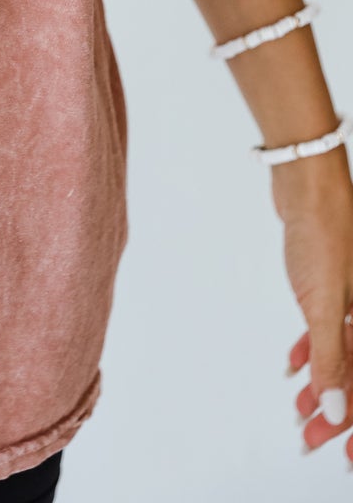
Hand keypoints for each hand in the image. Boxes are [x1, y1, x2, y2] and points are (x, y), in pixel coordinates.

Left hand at [275, 150, 352, 462]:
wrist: (307, 183)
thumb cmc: (325, 231)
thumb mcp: (327, 303)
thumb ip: (330, 360)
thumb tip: (336, 412)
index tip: (345, 456)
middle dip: (336, 411)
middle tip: (310, 437)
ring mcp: (351, 299)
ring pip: (341, 354)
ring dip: (321, 384)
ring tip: (298, 408)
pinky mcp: (330, 285)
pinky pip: (326, 330)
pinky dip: (311, 351)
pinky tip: (292, 369)